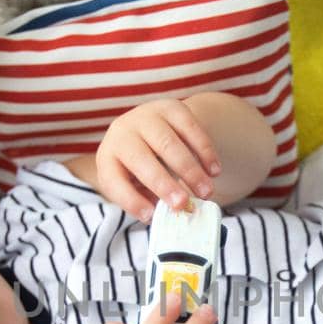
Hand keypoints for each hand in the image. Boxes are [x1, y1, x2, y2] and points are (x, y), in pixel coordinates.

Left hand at [96, 99, 223, 221]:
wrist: (152, 126)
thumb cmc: (141, 166)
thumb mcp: (135, 184)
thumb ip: (148, 200)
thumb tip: (168, 215)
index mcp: (108, 158)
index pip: (113, 181)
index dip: (131, 200)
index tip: (150, 216)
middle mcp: (122, 133)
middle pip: (142, 160)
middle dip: (164, 184)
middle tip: (183, 204)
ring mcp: (146, 117)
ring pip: (169, 144)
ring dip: (191, 171)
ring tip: (206, 192)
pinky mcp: (171, 107)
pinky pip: (190, 129)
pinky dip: (205, 152)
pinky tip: (214, 171)